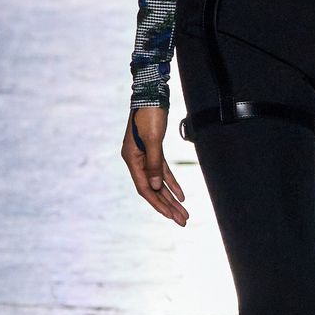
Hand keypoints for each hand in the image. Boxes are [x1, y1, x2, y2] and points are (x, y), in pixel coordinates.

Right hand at [123, 105, 188, 225]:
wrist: (152, 93)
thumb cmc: (150, 113)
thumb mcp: (153, 138)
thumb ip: (153, 163)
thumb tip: (154, 187)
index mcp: (131, 158)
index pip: (144, 188)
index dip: (158, 203)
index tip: (171, 216)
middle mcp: (136, 160)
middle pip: (152, 189)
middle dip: (167, 206)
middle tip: (183, 221)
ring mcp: (144, 155)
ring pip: (158, 182)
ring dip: (171, 198)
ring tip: (183, 213)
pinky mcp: (154, 150)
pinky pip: (163, 172)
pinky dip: (172, 183)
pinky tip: (181, 195)